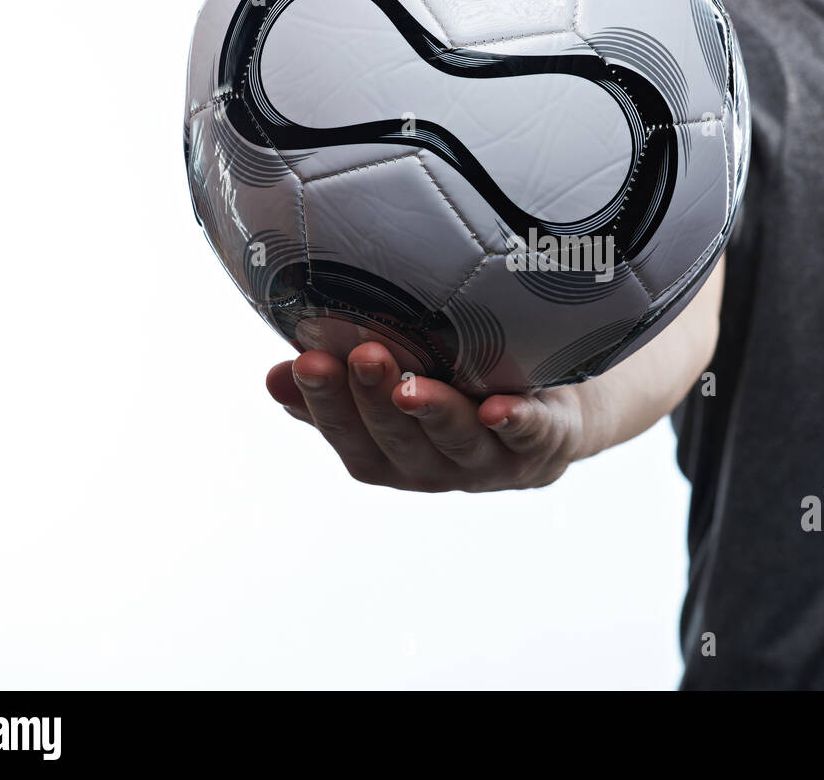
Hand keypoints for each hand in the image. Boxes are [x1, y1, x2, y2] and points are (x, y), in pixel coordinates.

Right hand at [265, 342, 584, 491]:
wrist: (549, 412)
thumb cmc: (457, 386)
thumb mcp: (395, 386)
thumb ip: (341, 386)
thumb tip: (275, 376)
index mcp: (391, 456)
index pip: (349, 438)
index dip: (324, 407)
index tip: (302, 364)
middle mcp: (436, 467)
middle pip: (399, 442)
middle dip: (375, 402)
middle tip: (360, 357)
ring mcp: (491, 460)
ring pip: (458, 442)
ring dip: (435, 414)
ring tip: (411, 385)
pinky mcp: (542, 441)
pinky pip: (531, 434)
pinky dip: (517, 422)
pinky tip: (500, 409)